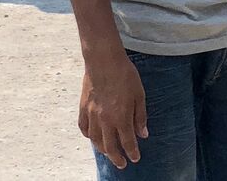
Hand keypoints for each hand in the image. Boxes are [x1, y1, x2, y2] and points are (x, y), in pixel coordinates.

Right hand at [80, 52, 147, 169]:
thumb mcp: (139, 95)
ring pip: (95, 140)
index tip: (135, 159)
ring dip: (103, 150)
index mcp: (121, 117)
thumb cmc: (125, 75)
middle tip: (122, 164)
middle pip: (110, 146)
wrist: (104, 61)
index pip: (127, 142)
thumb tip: (143, 134)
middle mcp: (105, 120)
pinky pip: (84, 128)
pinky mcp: (83, 108)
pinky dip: (89, 136)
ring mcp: (92, 115)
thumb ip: (140, 117)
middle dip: (117, 158)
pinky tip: (93, 138)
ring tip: (109, 153)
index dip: (132, 152)